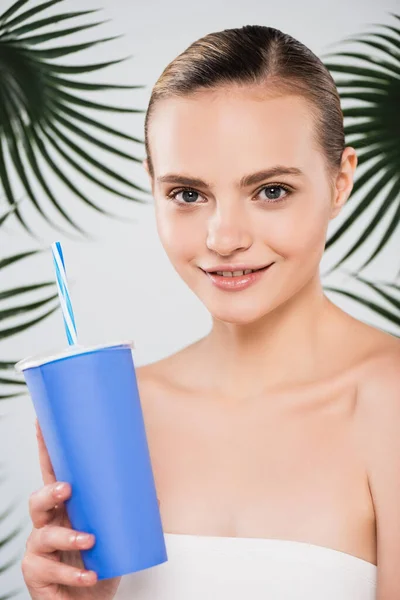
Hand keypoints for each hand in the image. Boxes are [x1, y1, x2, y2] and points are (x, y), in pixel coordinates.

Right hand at [22, 418, 120, 598]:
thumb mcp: (114, 535)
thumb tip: (155, 496)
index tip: (42, 424)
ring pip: (43, 536)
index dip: (45, 450)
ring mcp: (39, 551)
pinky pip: (51, 572)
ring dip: (67, 537)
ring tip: (88, 540)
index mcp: (63, 508)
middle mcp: (47, 524)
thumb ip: (128, 514)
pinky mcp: (38, 576)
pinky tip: (91, 574)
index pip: (51, 474)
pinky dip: (74, 574)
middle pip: (37, 500)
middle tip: (68, 489)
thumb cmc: (99, 563)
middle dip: (50, 492)